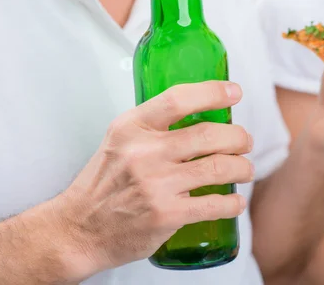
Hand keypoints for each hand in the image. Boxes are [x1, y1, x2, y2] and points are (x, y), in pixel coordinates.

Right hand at [49, 81, 253, 280]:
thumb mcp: (119, 141)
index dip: (213, 92)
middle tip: (245, 142)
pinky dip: (233, 203)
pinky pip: (214, 204)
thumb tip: (199, 113)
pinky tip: (236, 202)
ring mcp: (156, 185)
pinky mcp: (165, 215)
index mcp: (132, 127)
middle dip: (238, 137)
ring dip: (243, 167)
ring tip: (246, 169)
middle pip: (209, 134)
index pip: (178, 99)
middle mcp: (144, 153)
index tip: (235, 93)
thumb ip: (152, 126)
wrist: (78, 230)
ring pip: (218, 167)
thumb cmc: (103, 184)